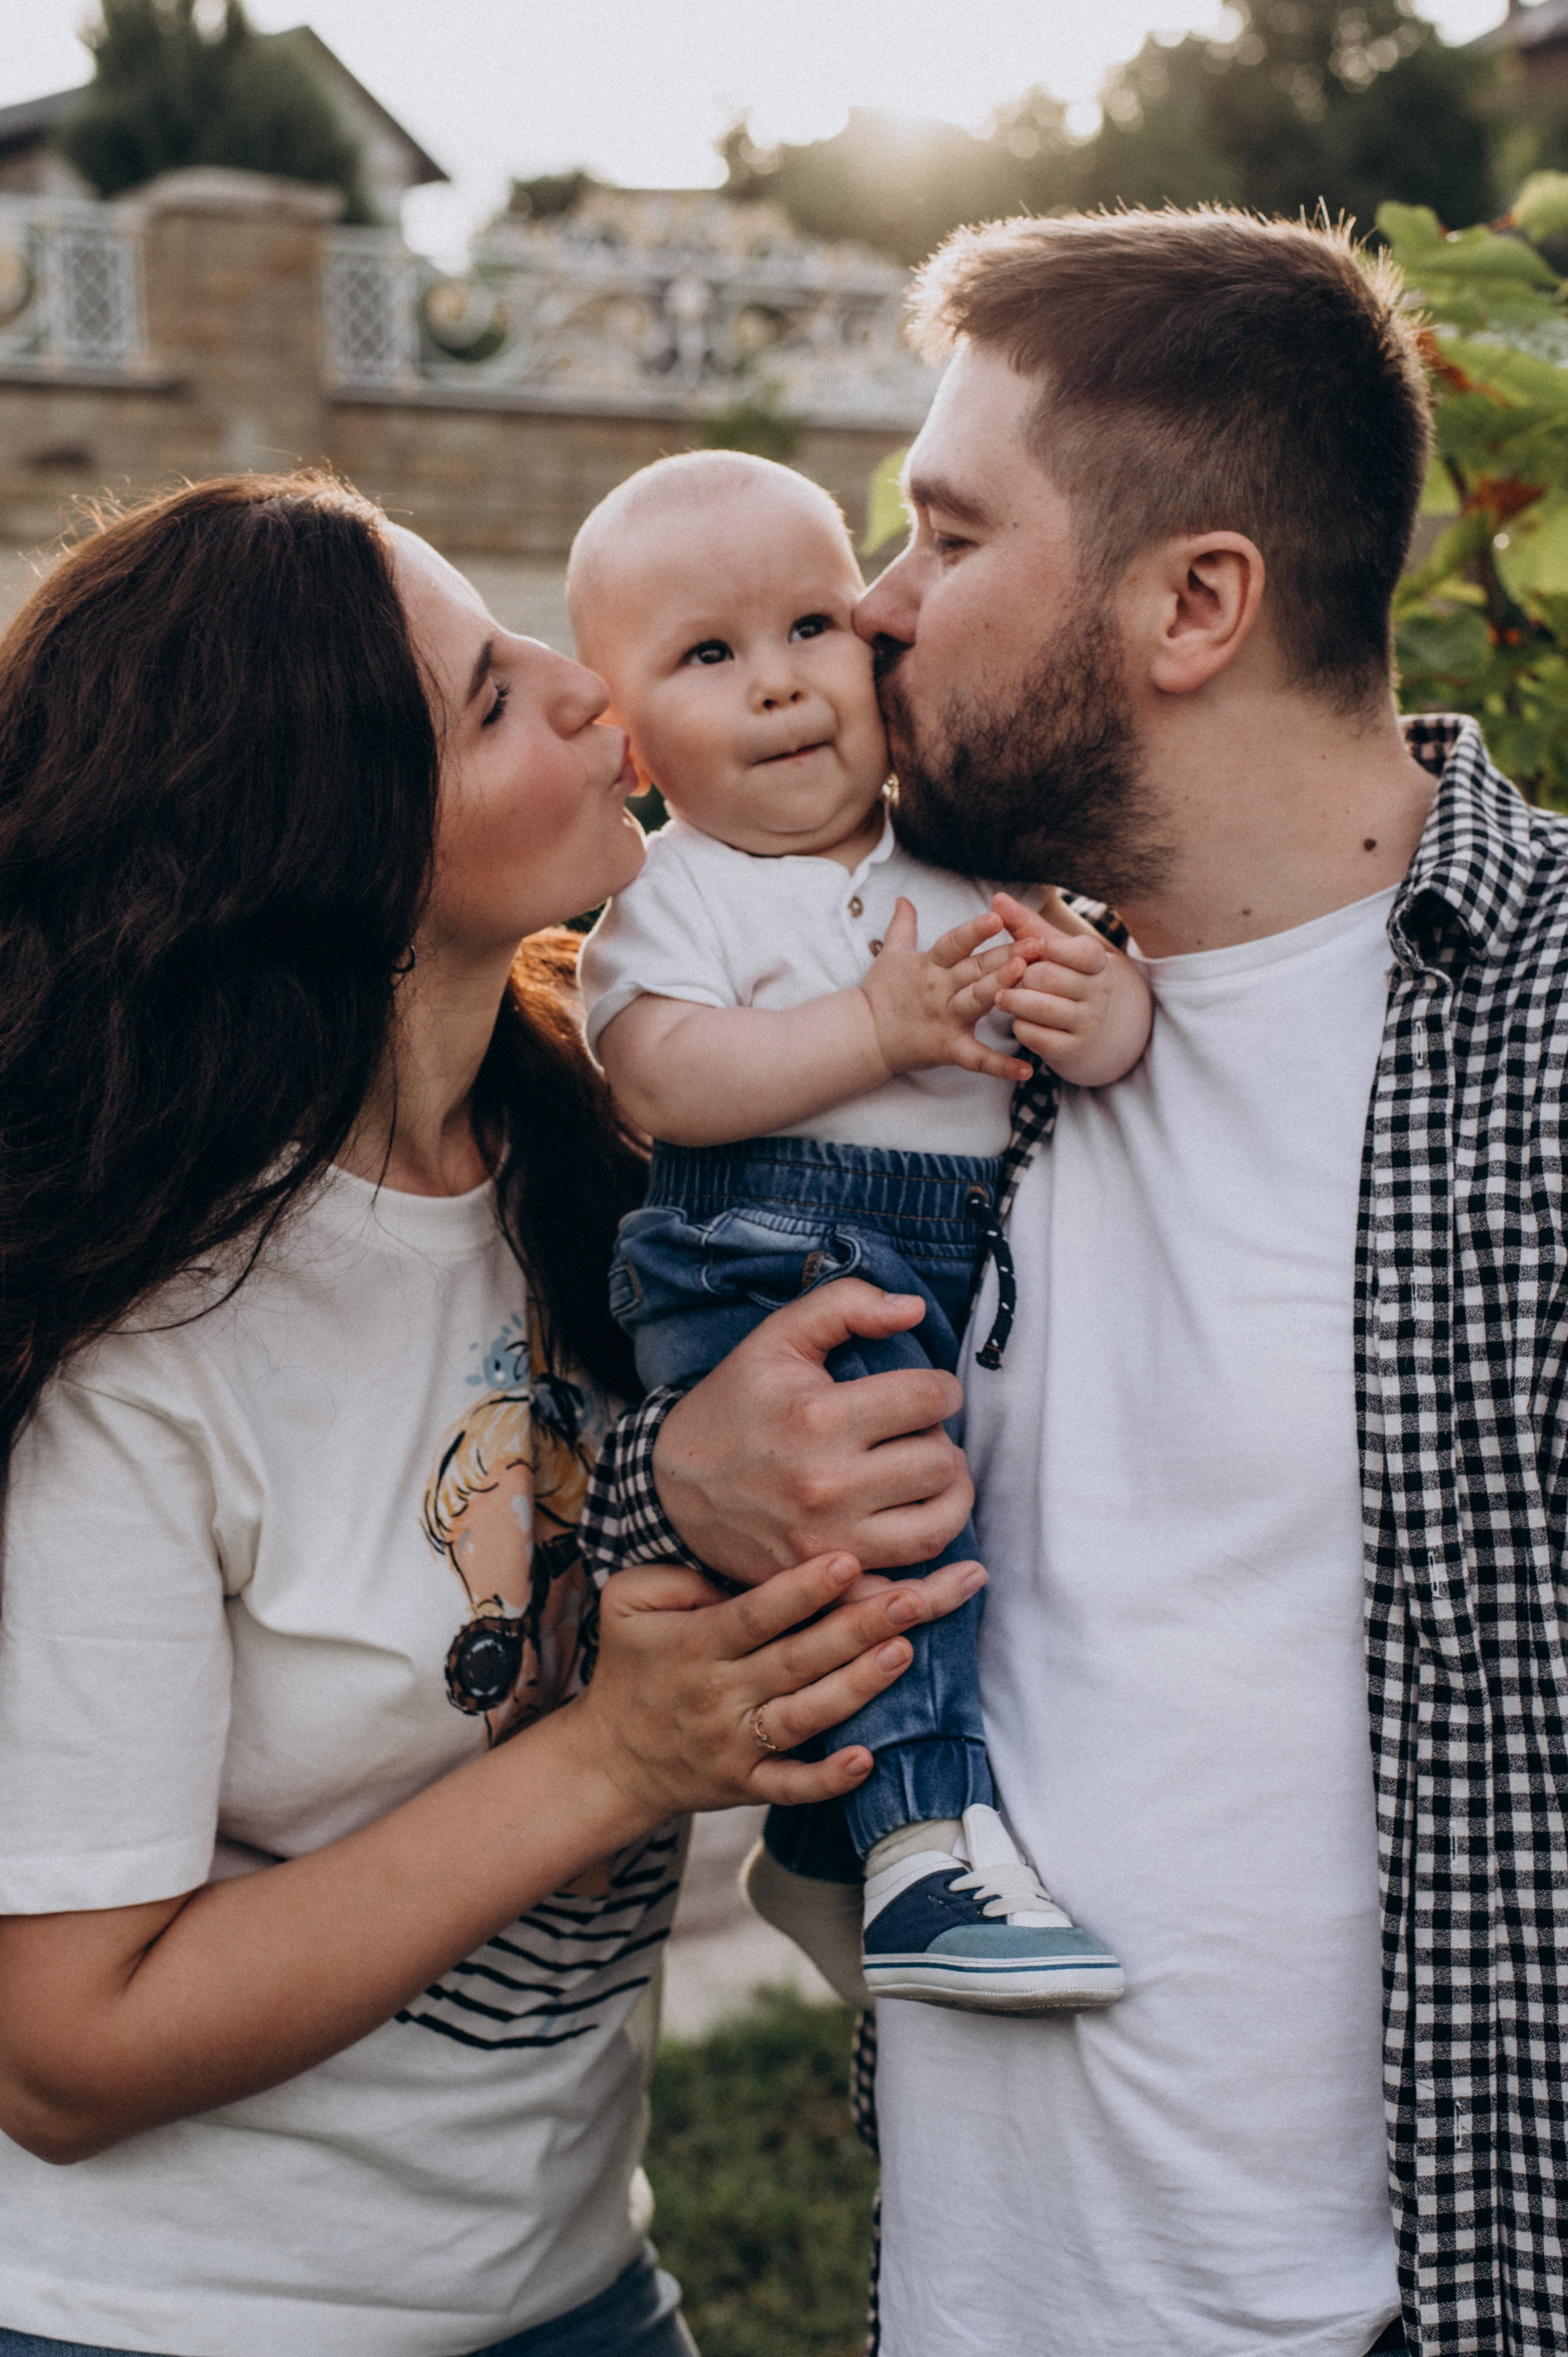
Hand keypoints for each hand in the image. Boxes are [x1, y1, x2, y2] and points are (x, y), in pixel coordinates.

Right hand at [573, 1550, 987, 1822]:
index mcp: (695, 1645)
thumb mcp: (625, 1603)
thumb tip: (730, 1573)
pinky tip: (867, 1760)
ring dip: (857, 1687)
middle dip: (858, 1627)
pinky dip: (828, 1779)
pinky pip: (790, 1786)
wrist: (608, 1761)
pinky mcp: (746, 1785)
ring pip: (805, 1716)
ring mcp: (735, 1745)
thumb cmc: (629, 1668)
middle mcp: (719, 1694)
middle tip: (914, 1598)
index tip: (848, 1561)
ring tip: (904, 1653)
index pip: (756, 1614)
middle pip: (797, 1659)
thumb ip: (674, 1576)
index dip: (802, 1589)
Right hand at [653, 1279, 973, 1581]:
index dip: (943, 1390)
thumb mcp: (778, 1338)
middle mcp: (826, 1482)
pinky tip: (932, 1538)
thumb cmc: (734, 1405)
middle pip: (939, 1463)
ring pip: (937, 1525)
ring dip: (950, 1498)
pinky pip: (904, 1581)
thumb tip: (913, 1309)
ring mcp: (827, 1538)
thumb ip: (846, 1304)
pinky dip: (931, 1565)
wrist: (672, 1487)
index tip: (931, 1395)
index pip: (928, 1399)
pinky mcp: (823, 1576)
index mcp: (818, 1416)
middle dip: (943, 1443)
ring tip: (933, 1480)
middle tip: (922, 1437)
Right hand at [859, 898, 1029, 1084]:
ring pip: (977, 1002)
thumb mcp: (890, 954)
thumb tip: (903, 898)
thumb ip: (903, 926)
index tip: (998, 917)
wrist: (863, 1035)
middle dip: (1006, 955)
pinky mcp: (948, 1048)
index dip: (975, 931)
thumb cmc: (880, 993)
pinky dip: (1000, 1066)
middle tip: (1038, 943)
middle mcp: (940, 989)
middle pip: (976, 969)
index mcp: (930, 965)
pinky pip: (976, 1058)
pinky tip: (1026, 1070)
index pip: (954, 943)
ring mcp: (946, 1019)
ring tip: (1027, 978)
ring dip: (1001, 989)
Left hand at [991, 890, 1151, 1084]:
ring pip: (1041, 1008)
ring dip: (1013, 1001)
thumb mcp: (1048, 948)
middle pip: (1048, 977)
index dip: (1053, 948)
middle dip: (1020, 975)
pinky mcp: (1073, 1048)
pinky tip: (1017, 1020)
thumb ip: (1023, 923)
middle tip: (1007, 975)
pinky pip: (1037, 1037)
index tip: (1034, 945)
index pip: (1081, 951)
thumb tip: (997, 898)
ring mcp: (1088, 1022)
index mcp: (1097, 962)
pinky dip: (1021, 1027)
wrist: (1085, 1022)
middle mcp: (1098, 992)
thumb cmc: (1060, 973)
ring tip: (1000, 996)